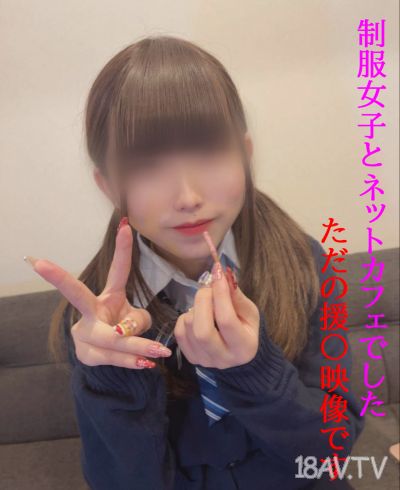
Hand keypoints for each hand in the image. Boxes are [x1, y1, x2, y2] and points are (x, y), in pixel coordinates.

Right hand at [26, 219, 171, 368]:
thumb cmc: (122, 328)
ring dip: (137, 346)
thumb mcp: (137, 320)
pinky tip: (145, 363)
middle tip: (50, 270)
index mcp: (107, 296)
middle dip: (61, 279)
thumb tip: (123, 330)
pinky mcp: (85, 354)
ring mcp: (84, 332)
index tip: (125, 225)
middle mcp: (91, 311)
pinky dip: (131, 360)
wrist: (104, 354)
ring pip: (111, 338)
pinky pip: (112, 357)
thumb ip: (138, 321)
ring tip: (160, 352)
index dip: (122, 250)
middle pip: (78, 296)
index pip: (117, 271)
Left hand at [174, 262, 259, 368]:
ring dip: (195, 308)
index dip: (220, 294)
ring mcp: (204, 360)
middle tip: (208, 288)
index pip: (226, 320)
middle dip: (203, 302)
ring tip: (206, 303)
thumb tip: (222, 275)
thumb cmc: (245, 327)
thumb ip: (236, 296)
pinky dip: (186, 317)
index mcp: (244, 347)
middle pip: (202, 331)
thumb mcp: (249, 311)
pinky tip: (198, 315)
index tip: (218, 273)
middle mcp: (223, 358)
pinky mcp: (190, 357)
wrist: (238, 351)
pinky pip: (179, 332)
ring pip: (189, 328)